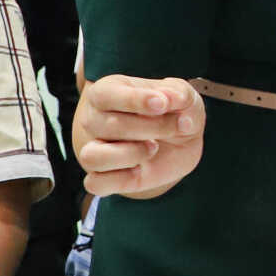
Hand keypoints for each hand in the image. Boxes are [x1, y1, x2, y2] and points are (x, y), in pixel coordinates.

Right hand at [75, 76, 205, 198]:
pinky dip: (119, 180)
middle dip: (151, 127)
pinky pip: (95, 184)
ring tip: (154, 148)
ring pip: (91, 157)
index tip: (162, 104)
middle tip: (177, 126)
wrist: (182, 141)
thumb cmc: (176, 111)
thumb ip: (177, 93)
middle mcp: (94, 120)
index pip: (106, 94)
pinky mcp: (103, 176)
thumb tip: (169, 99)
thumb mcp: (184, 96)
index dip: (134, 100)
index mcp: (107, 92)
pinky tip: (140, 170)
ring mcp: (95, 149)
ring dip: (130, 154)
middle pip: (108, 126)